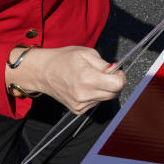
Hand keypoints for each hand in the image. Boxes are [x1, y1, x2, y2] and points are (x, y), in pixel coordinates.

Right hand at [6, 46, 124, 114]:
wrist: (42, 72)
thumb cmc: (63, 59)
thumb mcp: (87, 53)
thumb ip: (104, 64)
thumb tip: (116, 71)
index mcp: (88, 79)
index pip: (117, 85)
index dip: (120, 76)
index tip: (116, 71)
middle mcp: (84, 95)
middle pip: (114, 93)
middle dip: (114, 83)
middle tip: (105, 72)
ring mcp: (80, 104)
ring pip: (105, 98)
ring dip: (104, 88)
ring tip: (90, 78)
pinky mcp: (78, 110)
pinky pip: (95, 102)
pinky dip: (95, 94)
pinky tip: (84, 86)